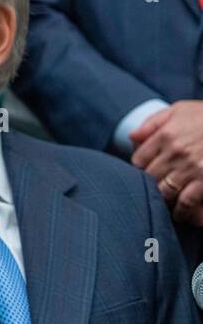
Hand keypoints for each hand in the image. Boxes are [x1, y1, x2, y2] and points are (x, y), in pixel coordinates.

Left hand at [130, 101, 202, 224]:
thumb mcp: (180, 110)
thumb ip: (152, 123)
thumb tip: (131, 138)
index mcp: (166, 135)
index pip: (139, 160)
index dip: (141, 168)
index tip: (148, 171)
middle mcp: (176, 153)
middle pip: (149, 178)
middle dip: (151, 184)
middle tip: (157, 187)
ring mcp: (192, 169)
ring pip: (165, 192)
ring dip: (164, 199)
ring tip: (167, 203)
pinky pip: (187, 202)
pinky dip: (182, 210)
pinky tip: (182, 213)